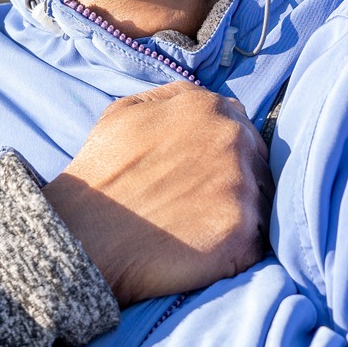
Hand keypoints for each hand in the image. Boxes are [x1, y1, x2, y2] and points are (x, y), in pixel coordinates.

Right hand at [43, 81, 270, 305]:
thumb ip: (175, 96)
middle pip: (258, 161)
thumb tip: (207, 100)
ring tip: (205, 227)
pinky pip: (259, 242)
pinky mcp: (242, 234)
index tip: (209, 172)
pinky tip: (209, 250)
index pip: (242, 126)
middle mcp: (233, 140)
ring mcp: (241, 188)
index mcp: (209, 107)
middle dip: (240, 179)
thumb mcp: (126, 110)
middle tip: (207, 203)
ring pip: (263, 200)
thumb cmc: (102, 173)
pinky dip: (240, 248)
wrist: (84, 236)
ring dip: (243, 213)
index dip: (227, 151)